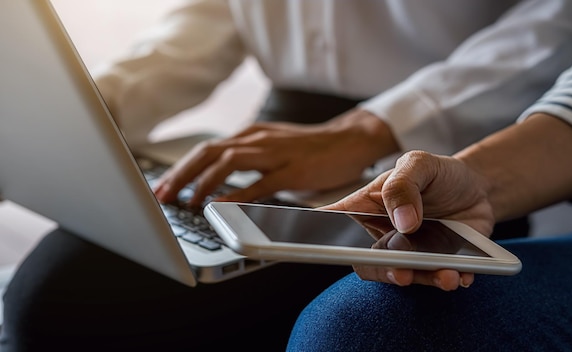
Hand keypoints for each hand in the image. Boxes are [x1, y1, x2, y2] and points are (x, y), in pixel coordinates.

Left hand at [154, 109, 398, 206]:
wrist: (348, 140)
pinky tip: (221, 205)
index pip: (207, 149)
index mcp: (251, 135)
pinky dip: (237, 194)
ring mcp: (275, 154)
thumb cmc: (310, 148)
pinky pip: (260, 183)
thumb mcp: (272, 146)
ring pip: (228, 162)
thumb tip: (218, 173)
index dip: (180, 168)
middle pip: (208, 153)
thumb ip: (247, 156)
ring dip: (203, 183)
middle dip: (181, 175)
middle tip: (163, 196)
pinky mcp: (293, 169)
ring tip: (188, 202)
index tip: (164, 187)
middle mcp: (258, 140)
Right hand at [324, 151, 495, 290]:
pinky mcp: (436, 264)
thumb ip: (404, 185)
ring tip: (447, 276)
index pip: (333, 226)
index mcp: (366, 207)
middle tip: (403, 271)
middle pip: (368, 261)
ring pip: (405, 274)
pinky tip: (461, 274)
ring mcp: (409, 253)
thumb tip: (403, 221)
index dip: (319, 242)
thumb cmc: (437, 174)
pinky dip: (451, 279)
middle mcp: (383, 235)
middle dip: (383, 271)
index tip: (325, 251)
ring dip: (424, 279)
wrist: (477, 187)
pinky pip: (438, 279)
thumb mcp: (419, 163)